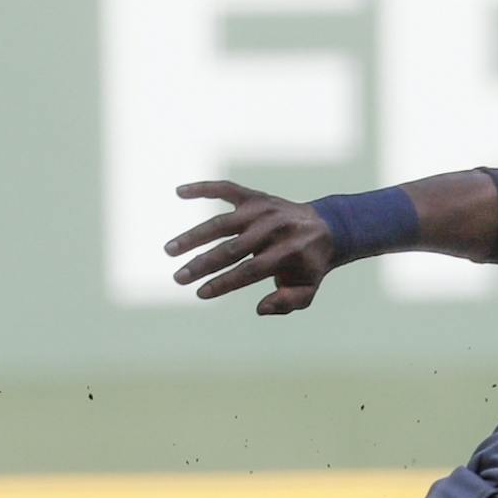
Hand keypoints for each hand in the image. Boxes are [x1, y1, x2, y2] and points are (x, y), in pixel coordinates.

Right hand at [165, 181, 335, 315]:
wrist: (327, 228)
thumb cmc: (309, 265)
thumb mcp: (307, 289)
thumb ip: (288, 302)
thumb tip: (259, 309)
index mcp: (288, 253)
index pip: (249, 270)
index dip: (224, 283)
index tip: (200, 293)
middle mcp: (274, 229)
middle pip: (231, 248)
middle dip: (202, 264)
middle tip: (178, 278)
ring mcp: (263, 210)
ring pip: (222, 222)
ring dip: (193, 236)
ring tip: (170, 250)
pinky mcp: (255, 197)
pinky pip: (225, 188)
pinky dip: (203, 188)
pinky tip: (179, 192)